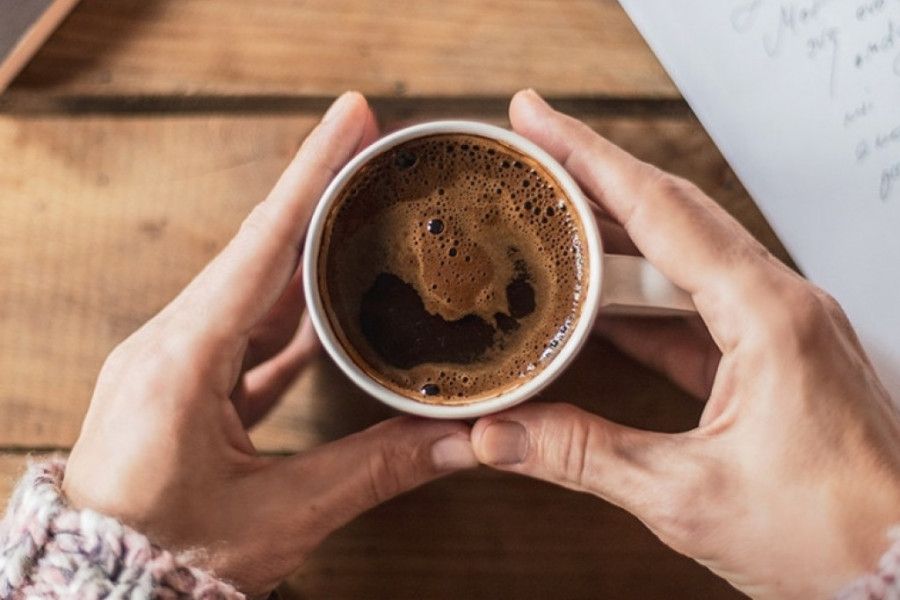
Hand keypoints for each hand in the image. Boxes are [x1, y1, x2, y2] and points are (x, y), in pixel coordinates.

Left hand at [63, 92, 477, 596]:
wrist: (98, 593)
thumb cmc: (167, 561)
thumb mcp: (280, 516)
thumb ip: (375, 470)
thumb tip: (463, 441)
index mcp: (181, 362)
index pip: (262, 247)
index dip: (312, 176)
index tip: (351, 118)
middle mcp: (172, 346)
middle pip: (259, 250)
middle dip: (318, 195)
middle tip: (370, 149)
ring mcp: (175, 363)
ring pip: (254, 288)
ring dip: (307, 251)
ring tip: (359, 213)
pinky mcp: (185, 386)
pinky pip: (245, 333)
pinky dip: (290, 314)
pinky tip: (328, 301)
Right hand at [471, 90, 899, 598]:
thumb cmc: (835, 537)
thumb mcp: (689, 496)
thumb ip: (585, 456)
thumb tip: (502, 434)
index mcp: (768, 316)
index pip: (660, 210)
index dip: (588, 158)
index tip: (540, 121)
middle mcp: (781, 305)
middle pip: (672, 214)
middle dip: (596, 176)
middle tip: (536, 150)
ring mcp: (781, 329)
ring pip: (684, 257)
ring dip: (617, 237)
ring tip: (555, 220)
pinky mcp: (775, 358)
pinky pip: (697, 308)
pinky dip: (642, 299)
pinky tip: (600, 305)